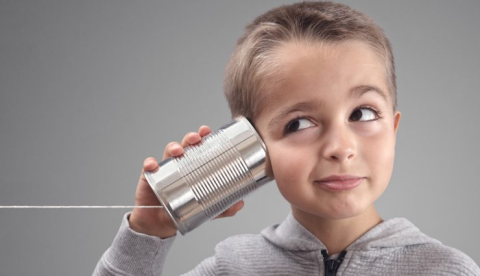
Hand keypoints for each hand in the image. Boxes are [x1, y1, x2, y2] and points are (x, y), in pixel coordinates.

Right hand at [129, 125, 244, 238]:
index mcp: (194, 166)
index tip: (207, 131)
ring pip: (169, 151)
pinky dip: (150, 164)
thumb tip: (239, 204)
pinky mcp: (150, 176)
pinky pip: (149, 167)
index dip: (203, 136)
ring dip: (173, 147)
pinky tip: (152, 165)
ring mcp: (165, 168)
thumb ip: (223, 208)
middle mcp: (180, 163)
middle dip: (191, 138)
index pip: (199, 147)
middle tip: (196, 138)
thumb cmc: (184, 209)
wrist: (161, 223)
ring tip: (178, 151)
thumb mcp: (207, 210)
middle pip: (185, 144)